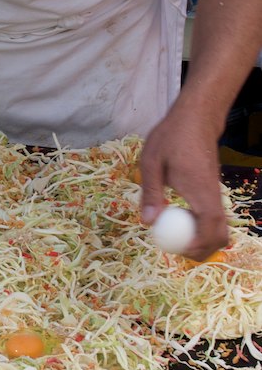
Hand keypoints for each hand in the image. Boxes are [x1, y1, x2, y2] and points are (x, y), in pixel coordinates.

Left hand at [138, 107, 228, 260]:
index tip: (177, 250)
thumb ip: (151, 193)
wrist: (195, 119)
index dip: (197, 246)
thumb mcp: (152, 162)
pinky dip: (202, 228)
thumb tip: (148, 222)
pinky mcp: (212, 191)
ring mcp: (215, 194)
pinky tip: (180, 221)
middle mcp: (213, 196)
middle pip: (220, 235)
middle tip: (176, 251)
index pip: (209, 228)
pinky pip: (213, 218)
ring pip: (219, 228)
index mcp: (200, 191)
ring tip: (175, 238)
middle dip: (202, 250)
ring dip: (202, 240)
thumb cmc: (171, 137)